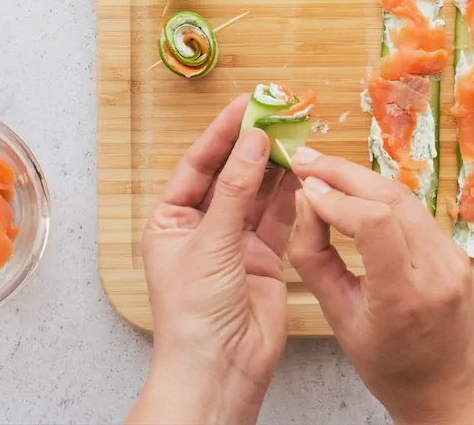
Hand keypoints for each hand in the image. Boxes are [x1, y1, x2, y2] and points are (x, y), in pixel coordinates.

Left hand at [128, 95, 298, 424]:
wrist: (219, 369)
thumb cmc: (193, 317)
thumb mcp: (211, 244)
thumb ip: (235, 190)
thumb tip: (253, 143)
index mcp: (170, 222)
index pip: (198, 164)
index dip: (223, 133)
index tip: (247, 104)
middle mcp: (202, 229)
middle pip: (231, 174)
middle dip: (253, 145)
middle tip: (278, 113)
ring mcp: (234, 244)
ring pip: (258, 194)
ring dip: (276, 166)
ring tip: (296, 134)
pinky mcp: (264, 259)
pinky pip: (279, 218)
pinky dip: (291, 196)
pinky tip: (303, 172)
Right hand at [288, 149, 473, 424]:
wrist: (448, 389)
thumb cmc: (390, 366)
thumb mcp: (339, 320)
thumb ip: (315, 260)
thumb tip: (307, 203)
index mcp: (403, 297)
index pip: (372, 223)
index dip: (335, 197)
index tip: (307, 189)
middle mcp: (436, 272)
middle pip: (390, 197)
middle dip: (344, 173)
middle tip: (307, 161)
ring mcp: (453, 259)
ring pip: (405, 197)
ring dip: (362, 179)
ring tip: (325, 171)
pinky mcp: (457, 252)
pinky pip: (416, 213)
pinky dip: (382, 197)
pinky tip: (356, 193)